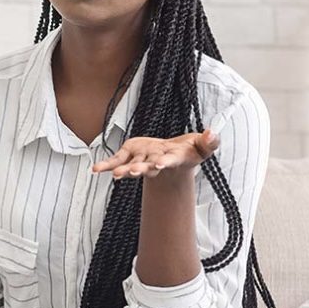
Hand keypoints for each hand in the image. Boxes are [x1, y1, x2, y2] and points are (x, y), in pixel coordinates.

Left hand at [90, 130, 219, 180]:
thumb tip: (213, 132)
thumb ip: (210, 142)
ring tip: (114, 174)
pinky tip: (95, 169)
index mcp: (173, 159)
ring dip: (124, 171)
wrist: (176, 156)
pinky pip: (116, 161)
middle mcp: (156, 162)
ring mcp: (142, 160)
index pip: (169, 161)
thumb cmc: (192, 151)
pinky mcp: (131, 155)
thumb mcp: (204, 146)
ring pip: (132, 167)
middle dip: (141, 170)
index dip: (164, 162)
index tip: (160, 164)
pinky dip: (106, 165)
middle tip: (133, 173)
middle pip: (148, 168)